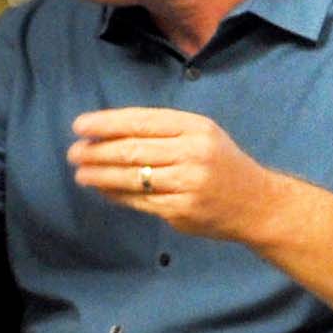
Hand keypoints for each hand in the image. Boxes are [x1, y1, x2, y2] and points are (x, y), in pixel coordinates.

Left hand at [68, 107, 287, 242]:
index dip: (106, 123)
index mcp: (196, 128)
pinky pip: (140, 200)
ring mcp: (189, 183)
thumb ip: (162, 133)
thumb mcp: (202, 136)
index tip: (80, 126)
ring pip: (131, 176)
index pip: (141, 121)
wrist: (259, 204)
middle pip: (132, 149)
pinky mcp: (183, 210)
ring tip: (81, 173)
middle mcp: (193, 153)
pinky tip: (103, 190)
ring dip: (99, 175)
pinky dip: (116, 194)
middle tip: (74, 153)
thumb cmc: (223, 165)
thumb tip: (106, 136)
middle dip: (96, 151)